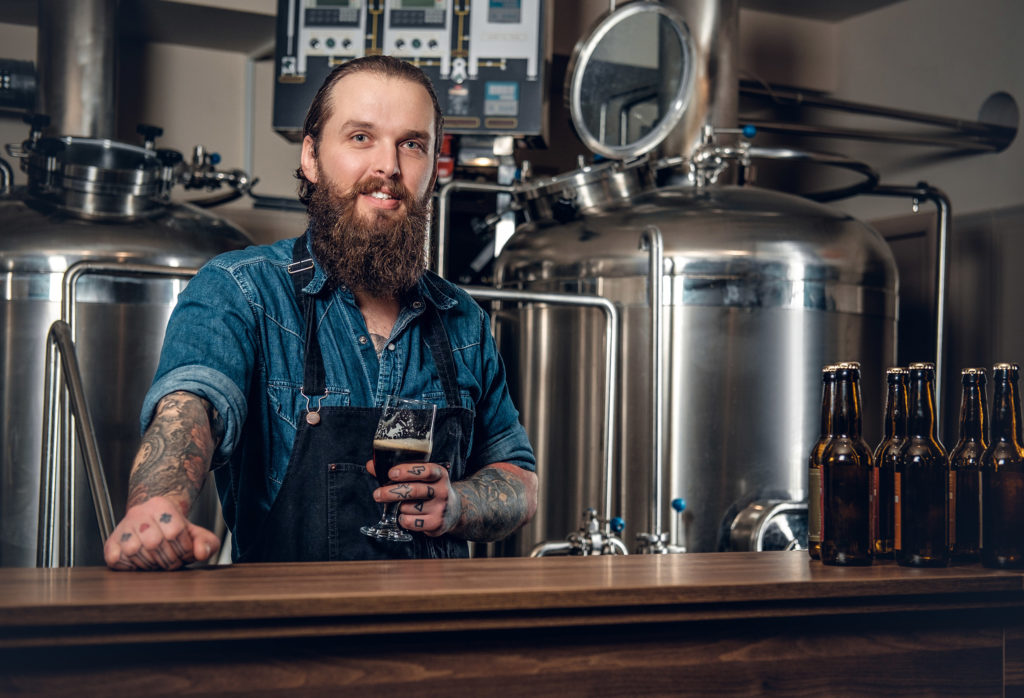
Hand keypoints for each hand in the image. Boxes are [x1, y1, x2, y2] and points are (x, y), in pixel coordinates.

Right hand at [103, 495, 219, 570]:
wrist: (154, 521)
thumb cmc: (176, 530)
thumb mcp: (197, 533)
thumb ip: (207, 542)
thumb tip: (201, 553)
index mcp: (161, 505)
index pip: (175, 531)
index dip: (184, 548)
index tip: (186, 553)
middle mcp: (138, 513)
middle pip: (154, 542)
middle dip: (168, 559)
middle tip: (173, 561)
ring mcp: (122, 527)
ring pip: (134, 551)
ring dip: (150, 564)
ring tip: (158, 562)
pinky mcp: (110, 543)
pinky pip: (116, 560)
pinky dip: (130, 567)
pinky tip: (142, 564)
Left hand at [367, 460, 460, 536]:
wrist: (453, 511)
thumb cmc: (429, 489)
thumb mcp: (420, 477)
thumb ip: (396, 471)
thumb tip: (371, 465)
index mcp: (439, 474)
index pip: (426, 470)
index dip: (408, 471)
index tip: (391, 474)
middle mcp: (442, 490)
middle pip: (414, 490)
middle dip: (391, 493)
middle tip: (377, 494)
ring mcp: (440, 508)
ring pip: (409, 507)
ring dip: (399, 507)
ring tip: (402, 505)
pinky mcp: (436, 523)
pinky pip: (411, 522)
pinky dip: (403, 519)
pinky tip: (405, 516)